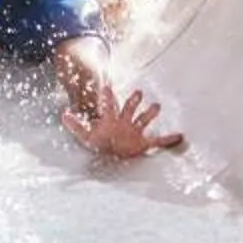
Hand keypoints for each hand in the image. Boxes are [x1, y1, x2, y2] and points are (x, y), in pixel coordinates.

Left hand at [62, 78, 184, 161]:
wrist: (111, 158)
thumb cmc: (99, 145)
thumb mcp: (86, 136)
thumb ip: (75, 125)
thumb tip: (63, 114)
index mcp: (111, 120)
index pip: (109, 105)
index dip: (107, 96)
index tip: (106, 84)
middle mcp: (124, 123)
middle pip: (129, 108)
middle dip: (133, 100)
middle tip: (138, 92)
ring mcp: (134, 132)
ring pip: (143, 119)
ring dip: (150, 113)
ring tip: (157, 105)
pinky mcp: (143, 143)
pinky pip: (158, 141)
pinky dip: (169, 139)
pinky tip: (180, 136)